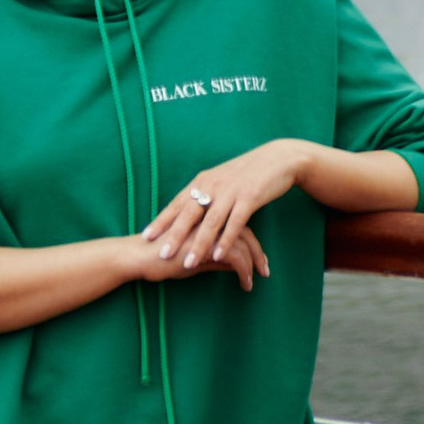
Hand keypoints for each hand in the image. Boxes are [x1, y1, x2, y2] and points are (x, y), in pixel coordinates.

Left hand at [140, 141, 310, 288]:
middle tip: (161, 254)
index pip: (177, 203)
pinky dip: (225, 240)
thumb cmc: (247, 173)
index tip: (146, 235)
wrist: (276, 159)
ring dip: (199, 244)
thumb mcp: (222, 182)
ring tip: (188, 263)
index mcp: (203, 181)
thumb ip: (206, 196)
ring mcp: (230, 191)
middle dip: (174, 235)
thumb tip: (190, 214)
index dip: (162, 220)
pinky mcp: (249, 197)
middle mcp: (212, 185)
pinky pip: (235, 222)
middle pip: (188, 214)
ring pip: (210, 222)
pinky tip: (218, 256)